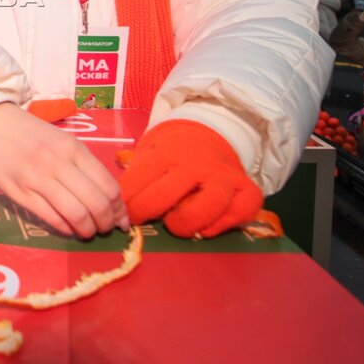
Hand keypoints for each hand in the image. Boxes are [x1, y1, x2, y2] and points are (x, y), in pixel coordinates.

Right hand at [0, 104, 128, 238]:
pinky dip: (66, 228)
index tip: (121, 218)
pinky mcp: (19, 193)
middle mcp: (57, 163)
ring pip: (76, 215)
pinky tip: (69, 227)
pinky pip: (51, 219)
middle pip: (96, 204)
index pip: (108, 186)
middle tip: (106, 228)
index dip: (120, 209)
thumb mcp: (61, 139)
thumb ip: (84, 164)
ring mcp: (36, 179)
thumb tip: (109, 198)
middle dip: (107, 223)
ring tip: (88, 231)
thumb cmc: (29, 133)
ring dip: (88, 230)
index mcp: (72, 148)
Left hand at [120, 120, 261, 237]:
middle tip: (140, 221)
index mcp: (167, 153)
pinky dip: (223, 225)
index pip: (141, 178)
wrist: (210, 135)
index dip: (128, 201)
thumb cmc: (172, 154)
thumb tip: (115, 205)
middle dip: (148, 210)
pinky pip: (240, 211)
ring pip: (210, 202)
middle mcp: (197, 163)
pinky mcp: (248, 190)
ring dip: (189, 221)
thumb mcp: (150, 155)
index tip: (122, 214)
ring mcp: (224, 176)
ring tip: (176, 226)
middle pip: (169, 192)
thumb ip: (136, 176)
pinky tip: (206, 228)